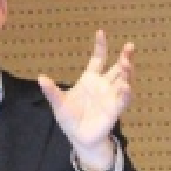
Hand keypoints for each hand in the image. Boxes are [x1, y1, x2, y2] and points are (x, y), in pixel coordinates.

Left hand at [38, 29, 133, 170]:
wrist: (79, 138)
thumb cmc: (70, 119)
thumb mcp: (58, 104)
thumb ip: (52, 92)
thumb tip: (40, 78)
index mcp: (90, 79)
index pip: (99, 58)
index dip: (101, 46)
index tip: (101, 32)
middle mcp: (104, 85)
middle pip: (118, 67)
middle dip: (125, 57)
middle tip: (129, 47)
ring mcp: (111, 96)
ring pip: (124, 80)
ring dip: (128, 71)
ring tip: (127, 63)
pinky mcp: (115, 110)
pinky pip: (123, 100)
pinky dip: (126, 93)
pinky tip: (125, 86)